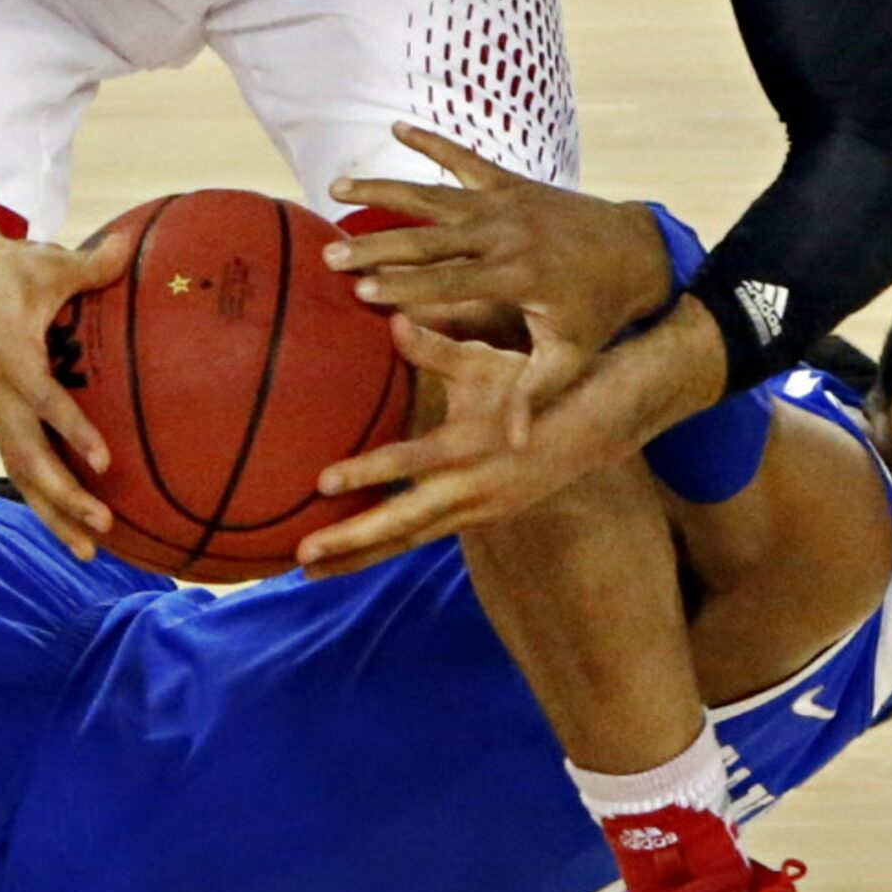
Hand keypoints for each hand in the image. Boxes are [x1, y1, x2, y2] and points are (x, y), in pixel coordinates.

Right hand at [0, 230, 132, 560]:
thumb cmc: (11, 267)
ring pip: (20, 474)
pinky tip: (75, 525)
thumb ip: (95, 265)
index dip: (73, 431)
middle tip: (106, 524)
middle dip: (65, 497)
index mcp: (10, 357)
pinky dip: (45, 497)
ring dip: (54, 513)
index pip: (44, 401)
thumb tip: (134, 246)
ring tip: (91, 551)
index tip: (105, 461)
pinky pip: (19, 464)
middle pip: (27, 459)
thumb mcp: (51, 262)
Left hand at [300, 294, 726, 575]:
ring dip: (357, 558)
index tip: (322, 481)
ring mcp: (471, 512)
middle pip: (400, 524)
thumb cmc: (529, 387)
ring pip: (406, 541)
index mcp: (466, 446)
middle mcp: (467, 489)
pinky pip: (419, 539)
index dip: (367, 473)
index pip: (408, 463)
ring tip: (307, 572)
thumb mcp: (485, 362)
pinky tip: (345, 561)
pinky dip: (382, 551)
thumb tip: (394, 318)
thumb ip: (435, 346)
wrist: (587, 431)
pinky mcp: (473, 521)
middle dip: (350, 542)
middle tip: (304, 555)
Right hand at [324, 123, 673, 442]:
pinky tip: (393, 128)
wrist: (636, 252)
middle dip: (377, 245)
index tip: (361, 292)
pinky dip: (430, 142)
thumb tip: (515, 448)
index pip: (450, 282)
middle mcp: (506, 232)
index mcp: (517, 276)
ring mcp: (505, 202)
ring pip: (434, 195)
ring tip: (334, 188)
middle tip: (330, 254)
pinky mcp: (509, 183)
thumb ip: (536, 396)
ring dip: (384, 190)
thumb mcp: (571, 358)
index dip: (405, 286)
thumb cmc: (599, 312)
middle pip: (429, 238)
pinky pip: (463, 159)